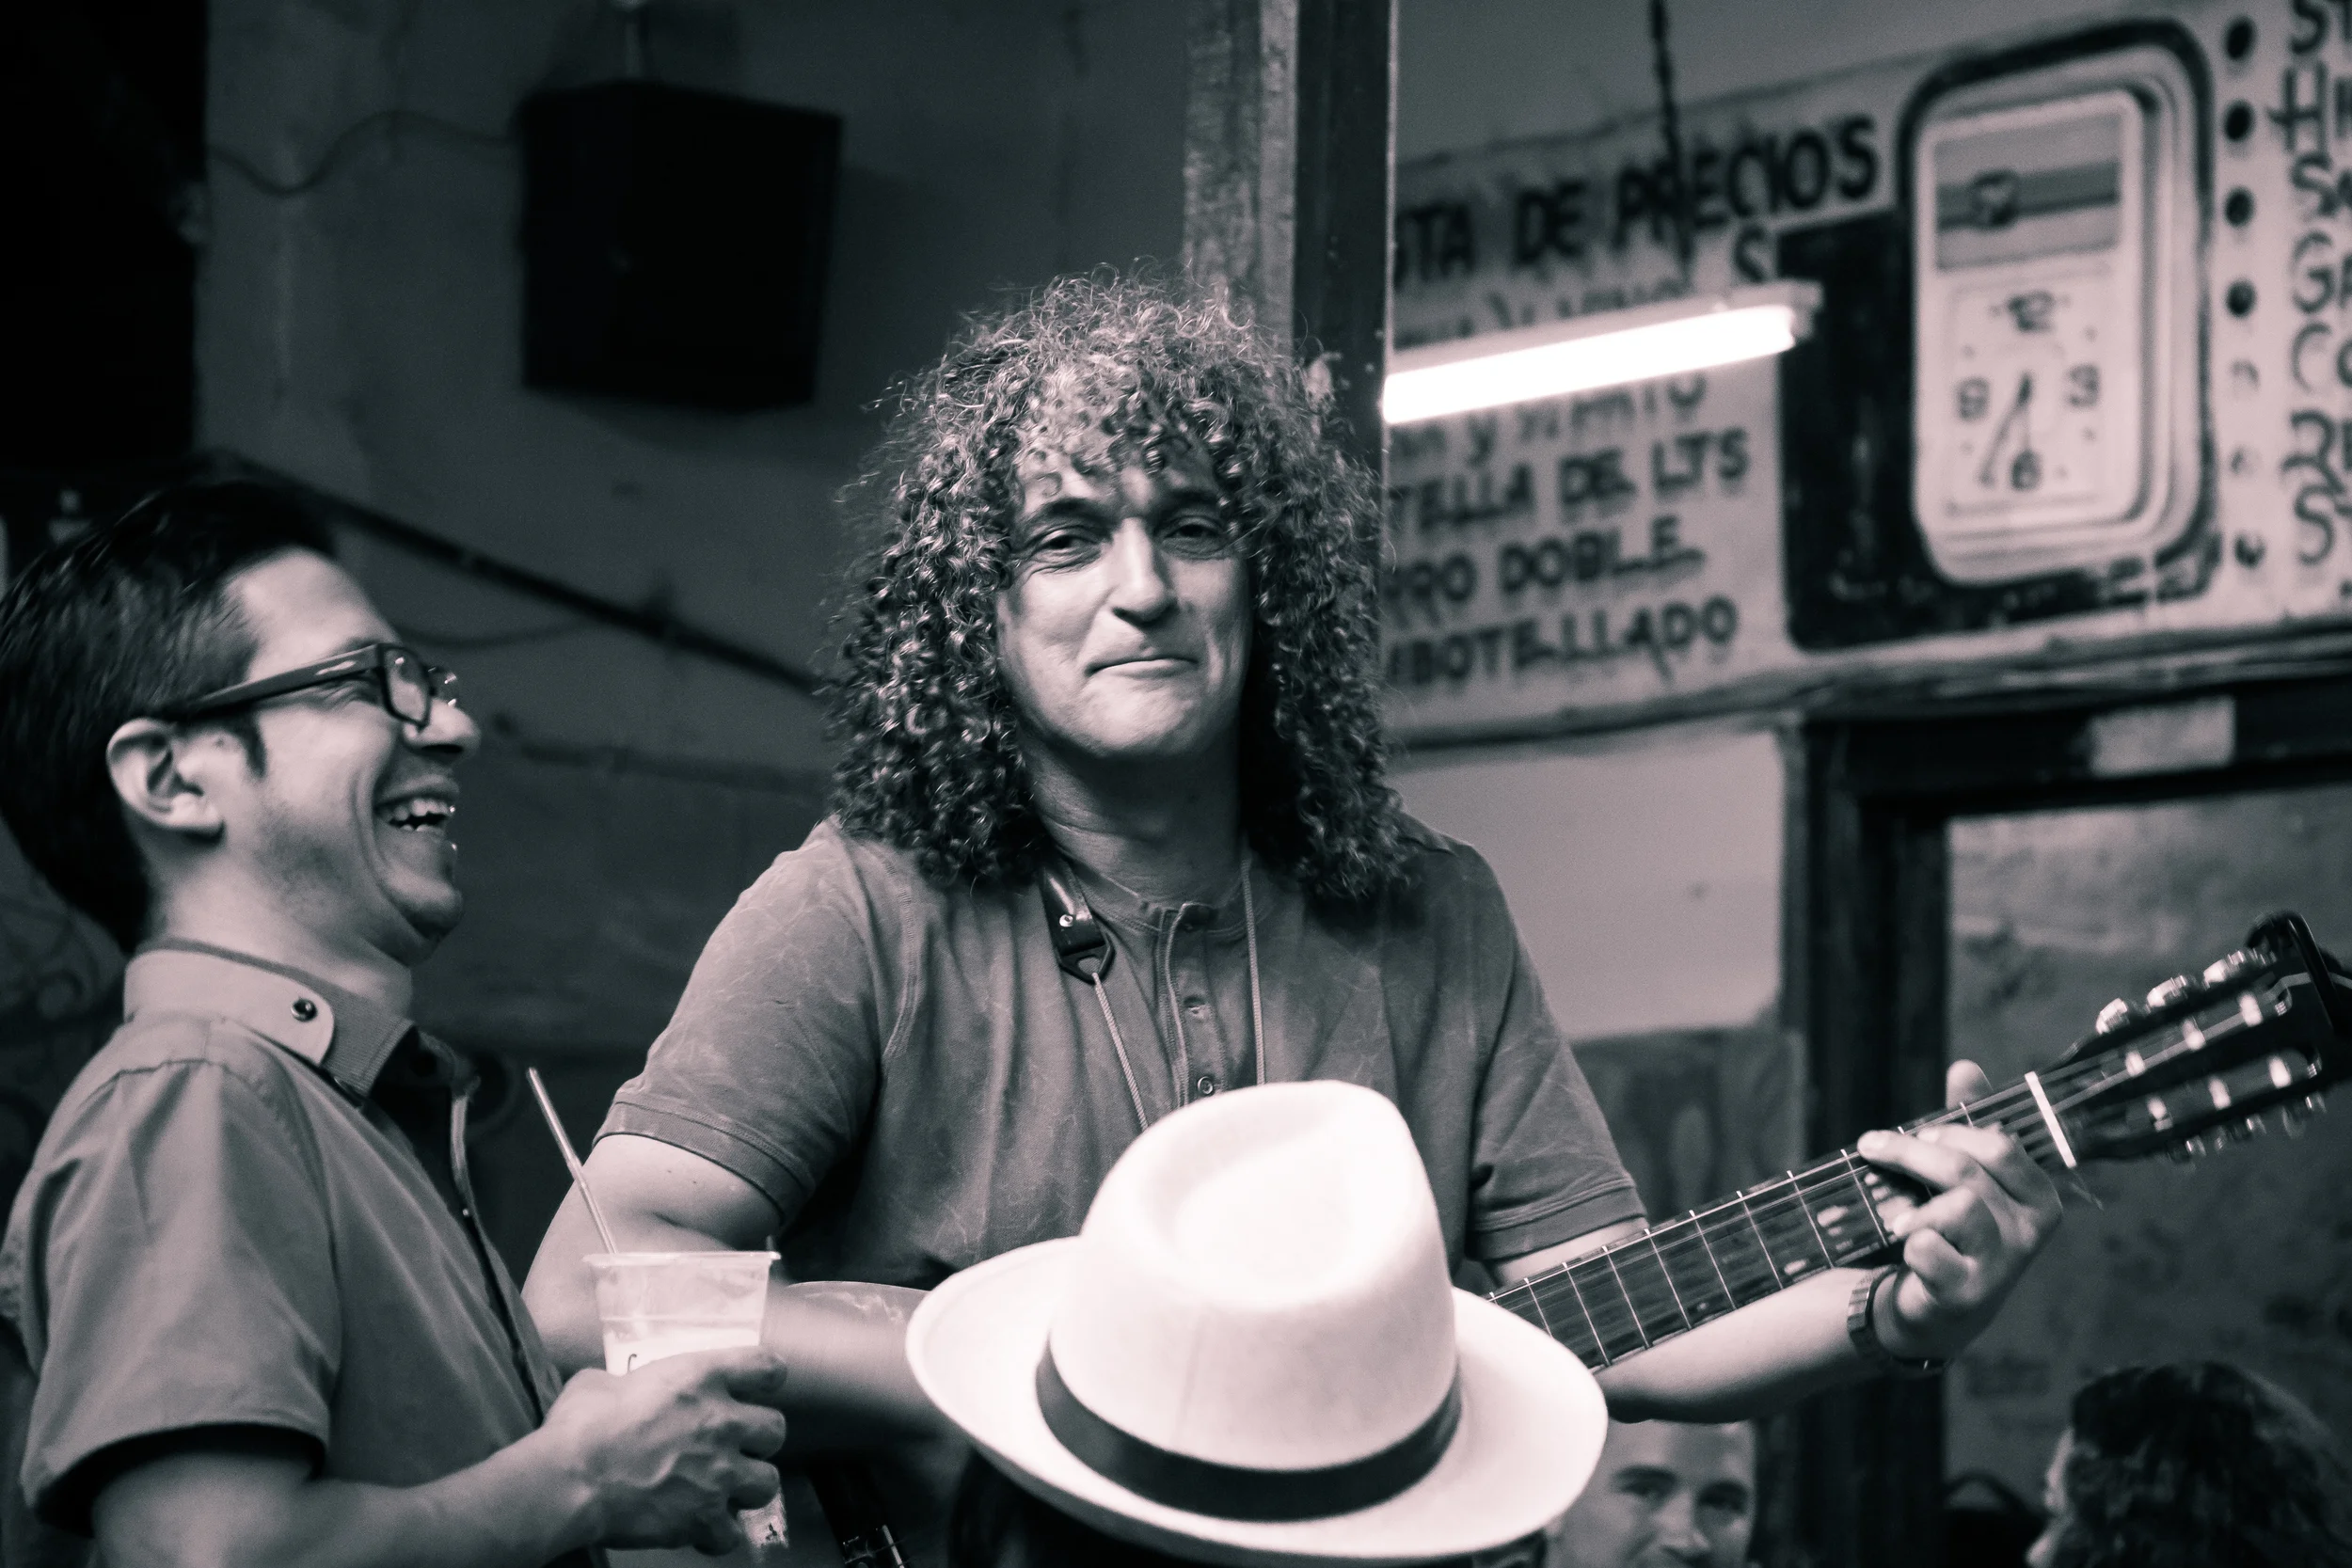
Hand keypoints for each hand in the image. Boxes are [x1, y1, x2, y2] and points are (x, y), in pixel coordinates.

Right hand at [539, 1346, 789, 1553]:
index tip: (758, 1387)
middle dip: (758, 1440)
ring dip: (748, 1488)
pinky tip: (698, 1528)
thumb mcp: (600, 1383)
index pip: (766, 1368)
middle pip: (775, 1430)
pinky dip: (717, 1534)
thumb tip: (613, 1392)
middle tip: (733, 1447)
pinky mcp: (704, 1517)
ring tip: (724, 1491)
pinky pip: (732, 1534)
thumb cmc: (579, 1426)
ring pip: (768, 1483)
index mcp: (701, 1378)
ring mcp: (719, 1473)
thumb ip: (621, 1383)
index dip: (766, 1378)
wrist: (570, 1479)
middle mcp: (721, 1422)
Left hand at [1854, 1061, 2063, 1360]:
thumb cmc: (1954, 1230)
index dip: (1950, 1131)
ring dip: (1910, 1203)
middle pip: (1967, 1170)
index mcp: (2039, 1196)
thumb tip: (1966, 1066)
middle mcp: (2031, 1231)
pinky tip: (1906, 1247)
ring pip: (1955, 1207)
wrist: (1938, 1308)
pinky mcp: (1966, 1294)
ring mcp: (2002, 1266)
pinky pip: (1929, 1248)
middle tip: (1875, 1148)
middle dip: (1911, 1152)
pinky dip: (1909, 1241)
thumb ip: (1969, 1122)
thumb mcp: (1966, 1175)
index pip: (2000, 1145)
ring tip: (1892, 1215)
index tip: (1915, 1130)